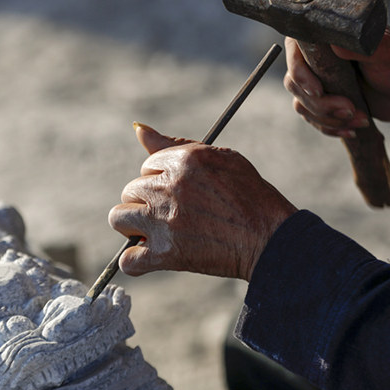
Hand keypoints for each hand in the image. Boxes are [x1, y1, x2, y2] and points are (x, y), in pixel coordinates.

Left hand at [108, 123, 296, 280]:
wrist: (270, 238)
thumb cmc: (250, 195)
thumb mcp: (219, 157)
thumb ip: (174, 144)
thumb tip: (137, 128)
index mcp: (181, 161)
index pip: (146, 167)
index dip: (161, 181)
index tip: (181, 193)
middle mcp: (168, 188)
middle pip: (130, 191)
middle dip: (147, 202)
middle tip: (173, 214)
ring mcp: (163, 222)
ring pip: (118, 218)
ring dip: (133, 226)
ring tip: (156, 232)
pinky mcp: (165, 254)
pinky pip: (128, 260)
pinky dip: (136, 262)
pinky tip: (151, 257)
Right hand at [283, 27, 389, 171]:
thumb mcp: (385, 50)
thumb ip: (358, 44)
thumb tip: (333, 44)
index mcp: (328, 36)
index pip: (294, 50)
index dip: (300, 72)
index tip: (318, 90)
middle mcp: (318, 56)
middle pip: (295, 82)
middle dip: (320, 102)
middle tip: (349, 109)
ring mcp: (320, 79)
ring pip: (302, 103)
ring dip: (327, 117)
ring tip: (358, 118)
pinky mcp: (326, 100)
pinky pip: (312, 117)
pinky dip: (330, 127)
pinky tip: (352, 129)